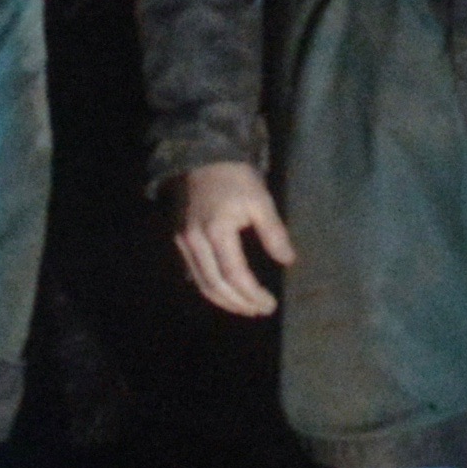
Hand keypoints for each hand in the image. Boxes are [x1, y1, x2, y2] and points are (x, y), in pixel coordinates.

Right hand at [171, 162, 294, 316]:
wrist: (201, 157)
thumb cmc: (235, 178)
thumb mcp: (260, 200)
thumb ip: (273, 232)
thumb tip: (288, 260)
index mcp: (216, 231)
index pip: (234, 275)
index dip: (252, 294)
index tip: (270, 304)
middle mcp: (194, 241)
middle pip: (215, 286)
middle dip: (239, 303)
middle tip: (260, 311)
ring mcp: (183, 242)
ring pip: (201, 283)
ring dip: (224, 301)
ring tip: (246, 308)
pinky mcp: (178, 240)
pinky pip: (193, 273)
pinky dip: (210, 288)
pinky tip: (227, 293)